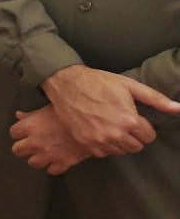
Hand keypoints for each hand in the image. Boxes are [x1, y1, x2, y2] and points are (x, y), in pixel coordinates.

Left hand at [10, 105, 90, 174]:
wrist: (93, 125)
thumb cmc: (70, 113)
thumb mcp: (48, 108)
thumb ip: (31, 115)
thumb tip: (18, 115)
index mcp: (30, 126)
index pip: (13, 133)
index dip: (19, 132)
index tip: (25, 132)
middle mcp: (35, 142)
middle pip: (17, 150)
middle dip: (24, 147)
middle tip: (32, 143)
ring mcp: (48, 155)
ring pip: (32, 163)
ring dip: (37, 158)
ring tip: (44, 152)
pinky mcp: (62, 164)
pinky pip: (51, 170)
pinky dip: (54, 166)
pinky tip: (58, 158)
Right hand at [42, 65, 179, 156]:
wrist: (66, 84)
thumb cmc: (98, 82)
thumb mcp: (129, 86)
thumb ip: (156, 99)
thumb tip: (179, 108)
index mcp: (129, 121)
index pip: (149, 137)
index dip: (144, 127)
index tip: (134, 118)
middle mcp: (115, 134)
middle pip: (136, 147)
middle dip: (133, 136)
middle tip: (122, 121)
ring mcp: (99, 140)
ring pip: (120, 151)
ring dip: (119, 141)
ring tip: (110, 125)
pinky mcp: (85, 143)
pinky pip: (103, 153)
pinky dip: (103, 145)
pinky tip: (98, 130)